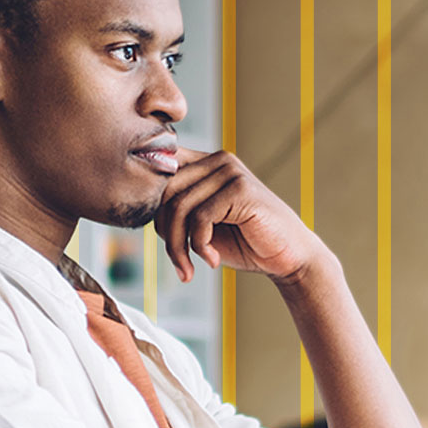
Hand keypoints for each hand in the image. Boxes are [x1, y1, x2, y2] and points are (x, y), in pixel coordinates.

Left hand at [155, 148, 327, 283]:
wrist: (287, 257)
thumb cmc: (242, 242)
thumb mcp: (201, 226)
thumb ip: (175, 211)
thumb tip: (140, 208)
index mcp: (204, 164)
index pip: (159, 172)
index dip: (150, 205)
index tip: (163, 239)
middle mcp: (216, 160)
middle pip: (164, 191)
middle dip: (165, 234)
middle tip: (179, 263)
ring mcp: (229, 171)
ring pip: (179, 207)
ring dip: (179, 247)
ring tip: (190, 267)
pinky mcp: (240, 189)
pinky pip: (200, 218)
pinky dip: (199, 246)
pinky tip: (212, 260)